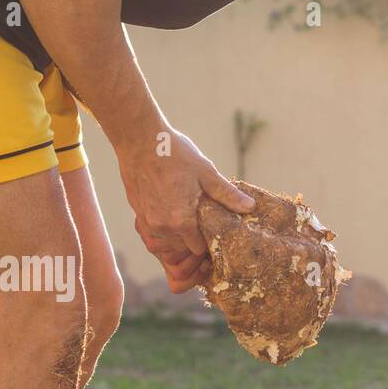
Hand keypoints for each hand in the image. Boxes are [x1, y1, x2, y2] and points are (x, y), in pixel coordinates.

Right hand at [116, 124, 254, 292]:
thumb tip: (250, 207)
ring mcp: (146, 221)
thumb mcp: (206, 173)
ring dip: (176, 235)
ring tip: (187, 216)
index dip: (207, 243)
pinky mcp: (137, 212)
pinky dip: (162, 227)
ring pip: (166, 243)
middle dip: (192, 241)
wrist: (139, 139)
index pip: (198, 249)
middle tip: (203, 224)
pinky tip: (170, 209)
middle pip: (181, 249)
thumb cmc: (174, 154)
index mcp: (181, 221)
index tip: (214, 232)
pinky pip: (152, 232)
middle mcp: (161, 227)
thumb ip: (227, 195)